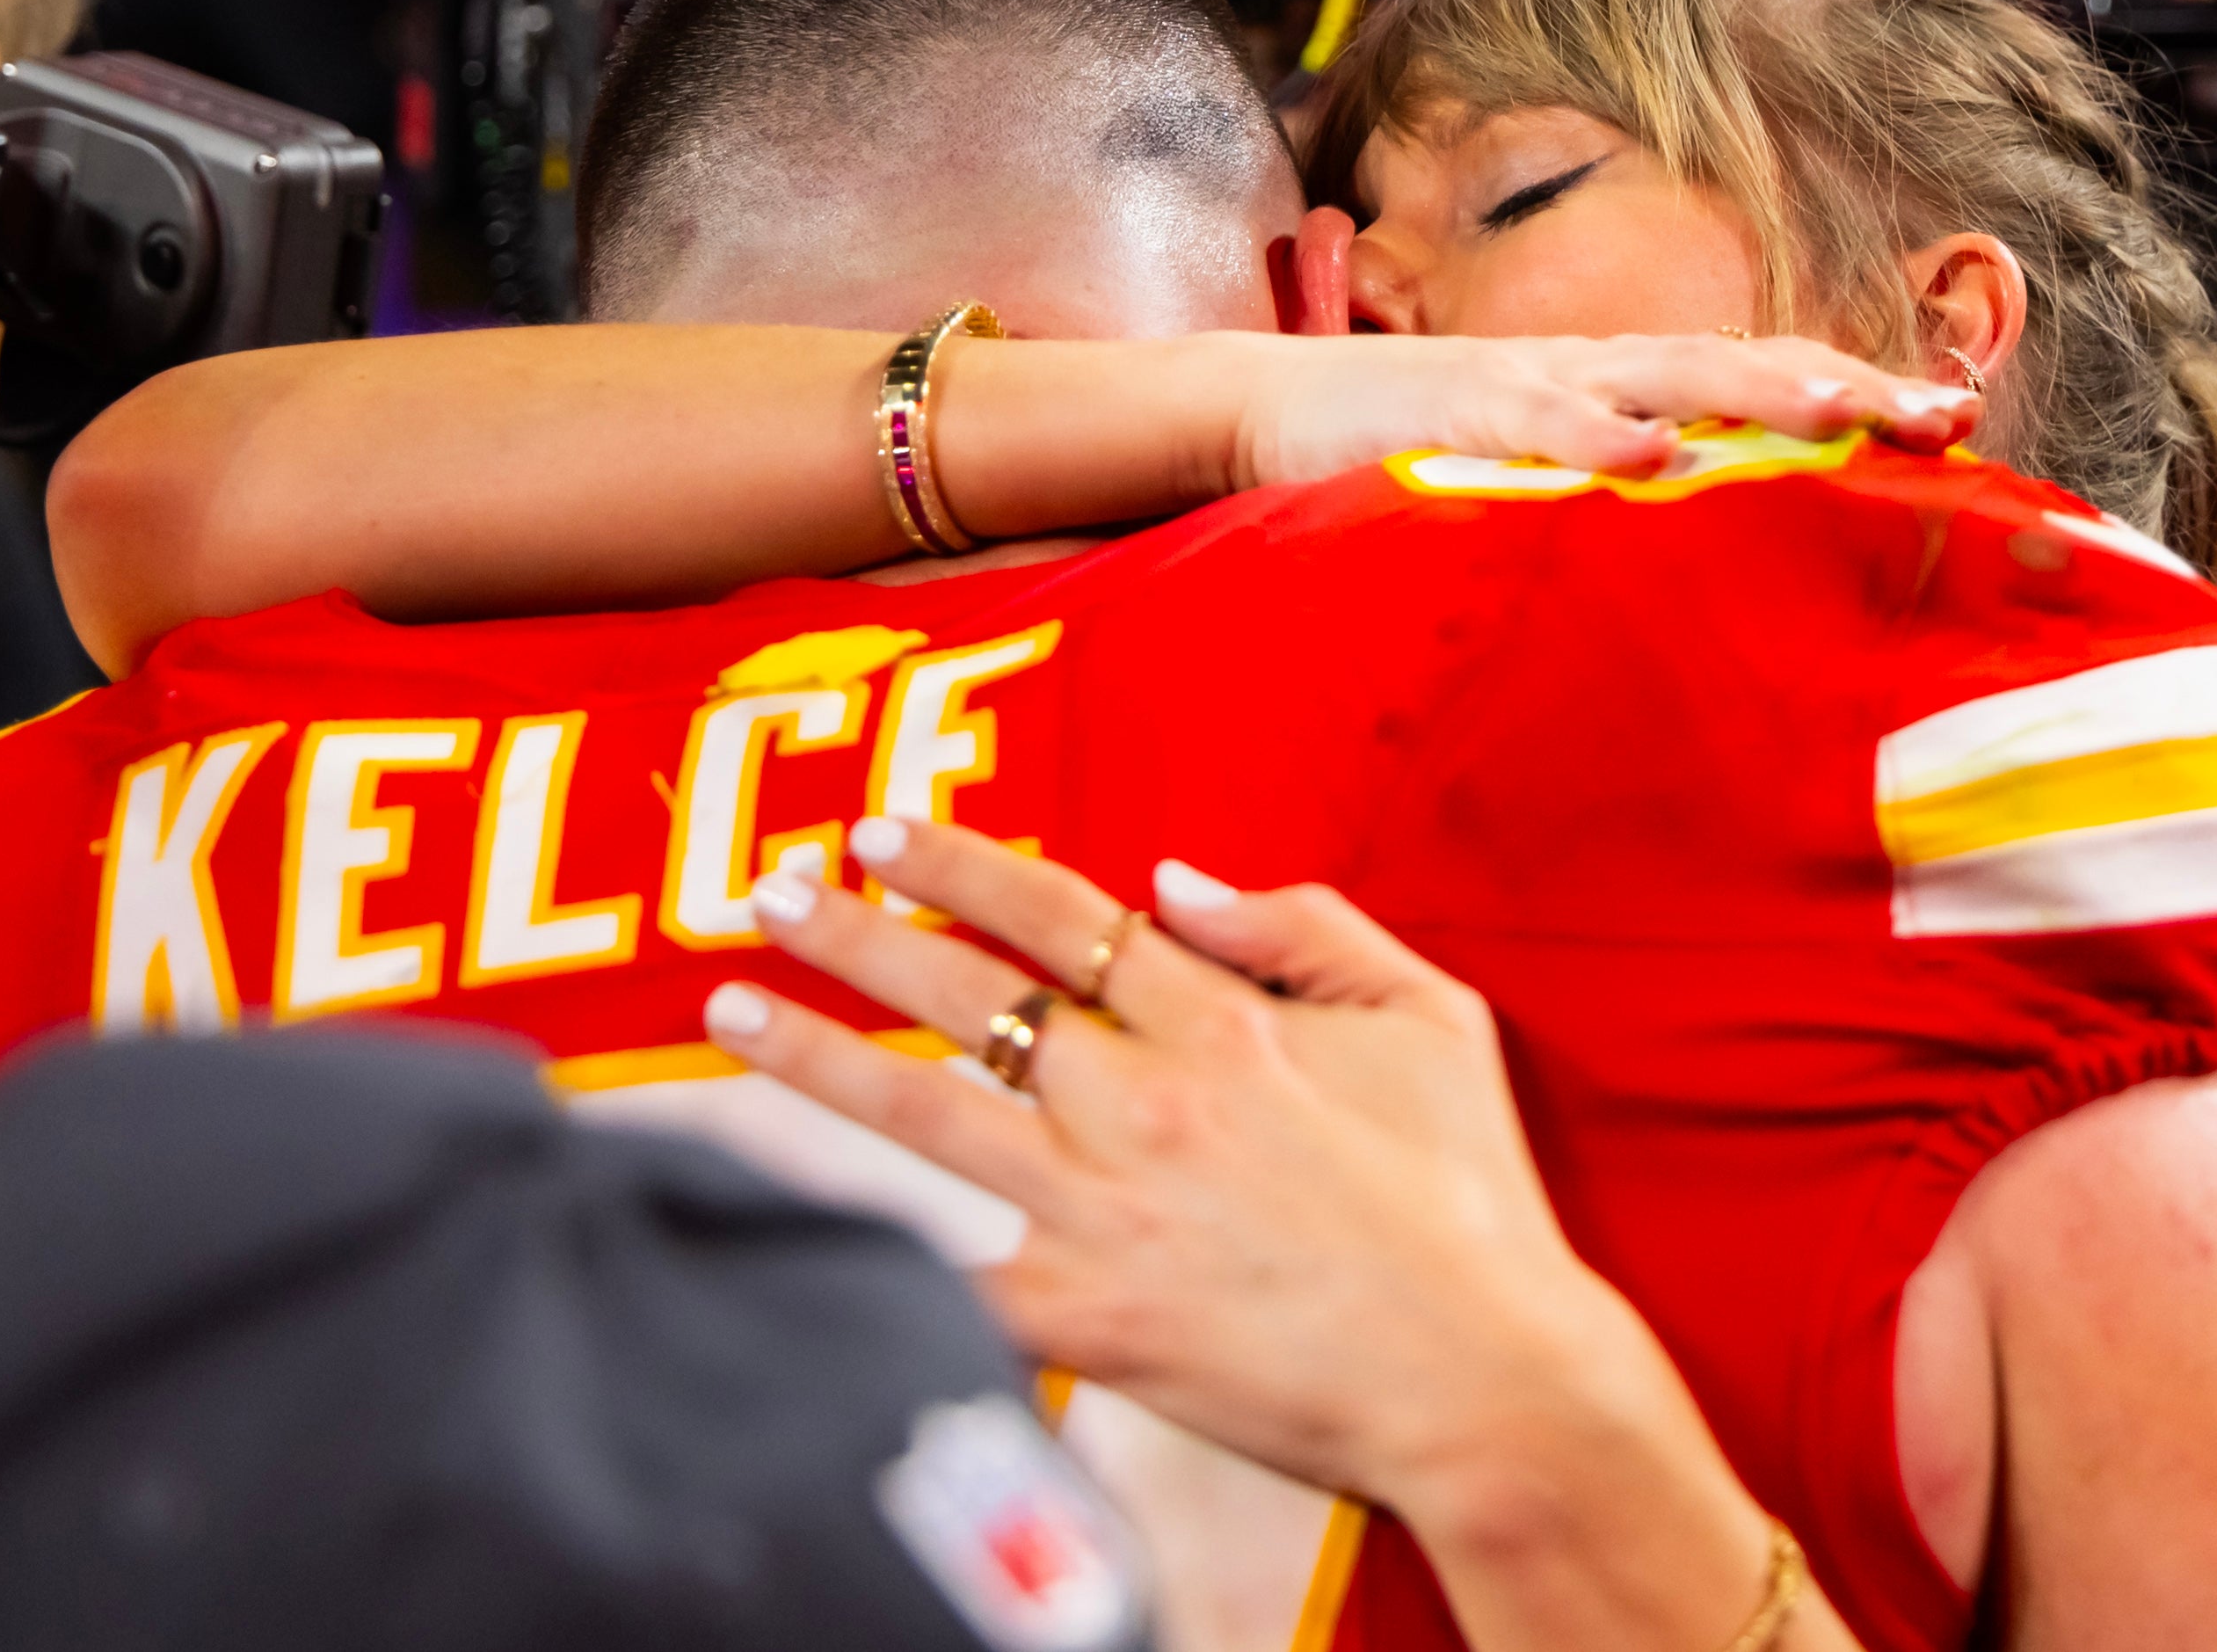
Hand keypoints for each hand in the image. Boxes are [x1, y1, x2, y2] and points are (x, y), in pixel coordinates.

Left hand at [704, 821, 1674, 1516]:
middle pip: (965, 993)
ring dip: (813, 1053)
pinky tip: (781, 1214)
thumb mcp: (1432, 1017)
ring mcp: (1108, 1211)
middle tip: (764, 892)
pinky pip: (955, 1274)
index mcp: (1225, 1021)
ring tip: (727, 1006)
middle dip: (851, 932)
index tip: (878, 831)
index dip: (956, 866)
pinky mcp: (1090, 1319)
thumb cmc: (1471, 1202)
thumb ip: (1303, 925)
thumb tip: (1175, 877)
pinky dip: (872, 1248)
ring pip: (925, 1111)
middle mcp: (1148, 1101)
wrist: (1489, 1386)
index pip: (1056, 915)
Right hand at [1220, 332, 1977, 494]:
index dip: (1857, 390)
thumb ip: (1612, 508)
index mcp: (1618, 387)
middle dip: (1849, 386)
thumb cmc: (1405, 457)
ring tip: (1841, 414)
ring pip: (1665, 376)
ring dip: (1757, 393)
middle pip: (1744, 365)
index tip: (1960, 423)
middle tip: (1948, 418)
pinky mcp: (1450, 412)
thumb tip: (1712, 565)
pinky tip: (1656, 456)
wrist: (1262, 409)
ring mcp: (1526, 382)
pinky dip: (1598, 435)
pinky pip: (1537, 422)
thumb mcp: (1530, 483)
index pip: (1758, 377)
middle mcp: (1593, 370)